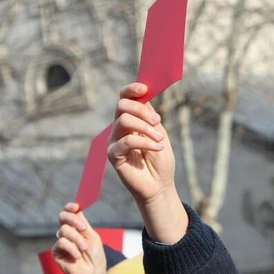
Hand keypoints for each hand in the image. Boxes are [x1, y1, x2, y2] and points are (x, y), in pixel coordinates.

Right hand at [54, 203, 105, 273]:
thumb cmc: (95, 256)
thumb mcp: (93, 237)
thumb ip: (84, 224)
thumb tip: (78, 210)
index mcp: (77, 228)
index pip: (70, 213)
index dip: (70, 208)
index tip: (76, 206)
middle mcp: (68, 233)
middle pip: (63, 217)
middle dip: (73, 220)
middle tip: (83, 228)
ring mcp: (61, 242)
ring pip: (64, 230)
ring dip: (77, 239)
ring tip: (84, 248)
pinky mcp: (56, 251)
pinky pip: (61, 243)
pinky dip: (71, 248)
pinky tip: (77, 256)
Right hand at [108, 83, 175, 205]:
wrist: (160, 185)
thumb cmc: (160, 160)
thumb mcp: (159, 133)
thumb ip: (150, 116)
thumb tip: (144, 96)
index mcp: (131, 120)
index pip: (124, 98)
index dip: (131, 89)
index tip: (144, 88)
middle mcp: (119, 128)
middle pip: (122, 106)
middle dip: (141, 111)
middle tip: (157, 122)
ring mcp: (114, 141)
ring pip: (123, 121)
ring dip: (145, 128)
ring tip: (160, 138)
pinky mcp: (113, 155)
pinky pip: (126, 141)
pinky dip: (145, 142)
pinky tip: (157, 148)